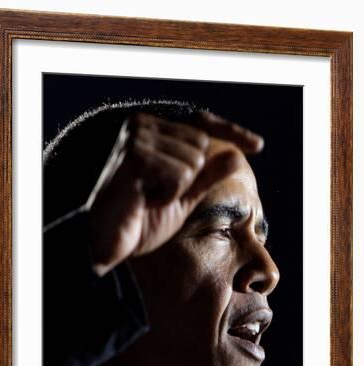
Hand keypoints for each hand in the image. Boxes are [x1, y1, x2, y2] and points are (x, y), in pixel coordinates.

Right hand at [87, 112, 262, 275]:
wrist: (107, 242)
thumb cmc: (140, 219)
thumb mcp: (182, 196)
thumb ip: (207, 175)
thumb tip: (237, 155)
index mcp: (151, 130)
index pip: (201, 124)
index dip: (231, 132)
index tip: (257, 145)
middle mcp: (142, 126)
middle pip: (202, 144)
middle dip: (188, 179)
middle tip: (157, 195)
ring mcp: (137, 138)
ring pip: (193, 161)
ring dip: (176, 190)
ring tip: (148, 199)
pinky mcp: (135, 156)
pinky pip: (179, 174)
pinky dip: (167, 195)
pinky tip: (143, 201)